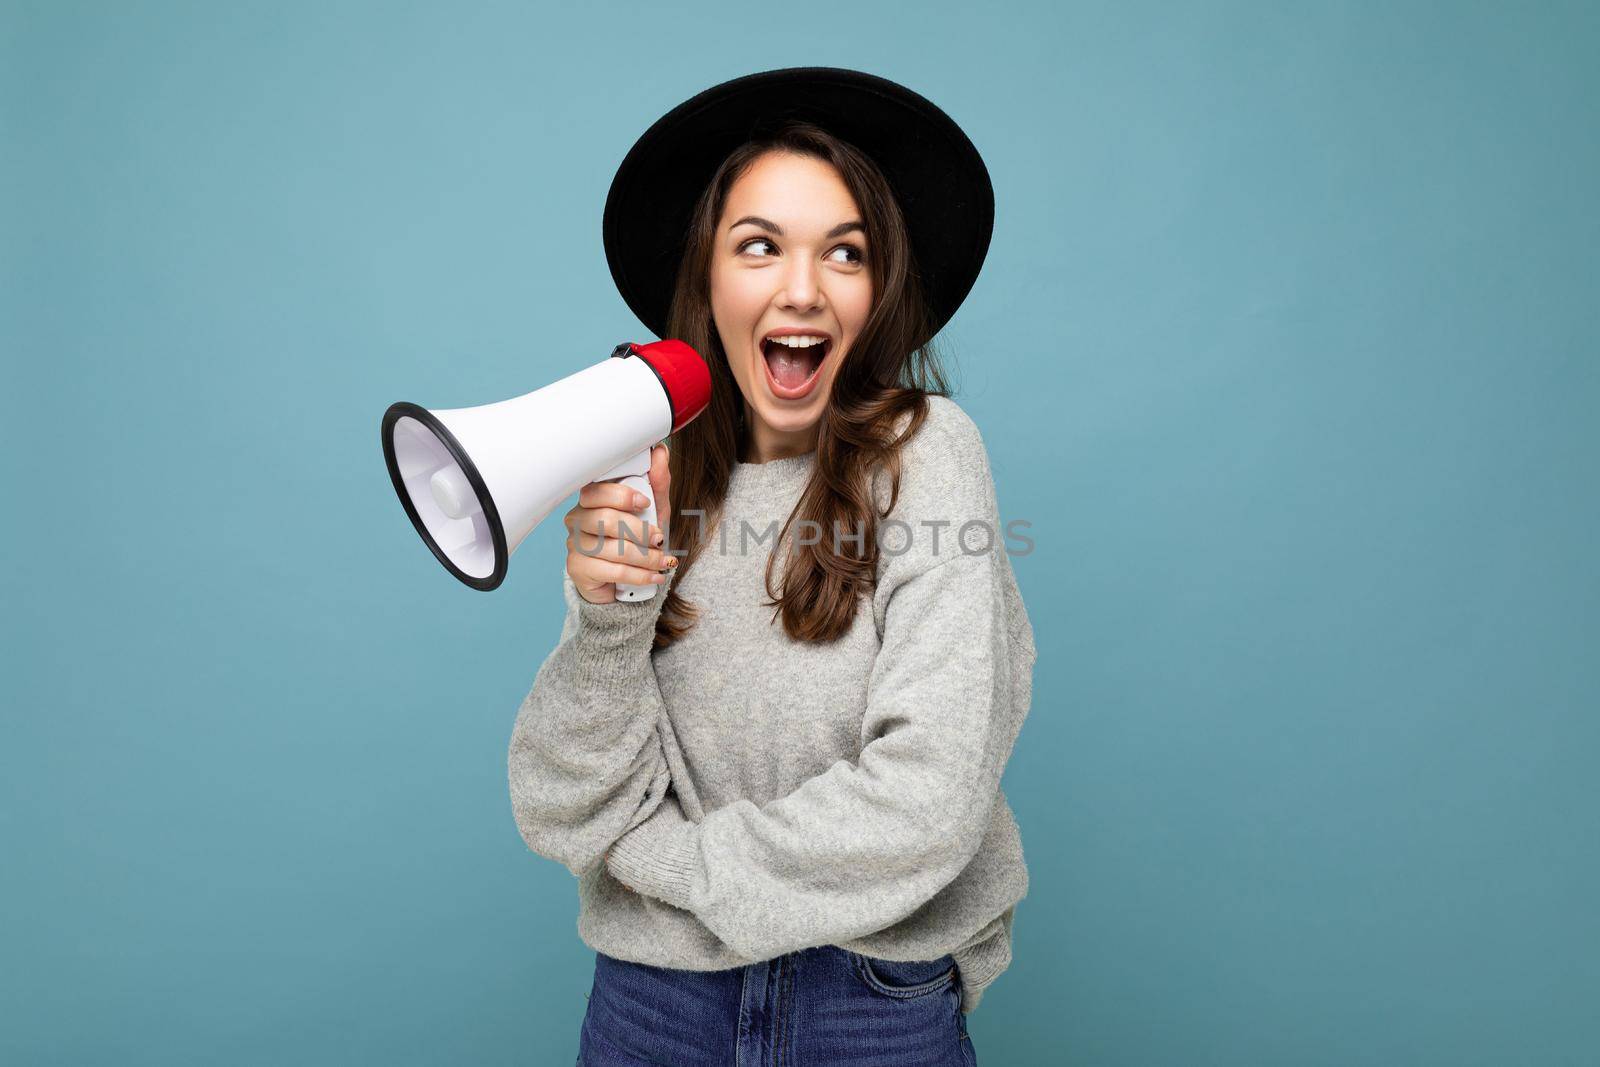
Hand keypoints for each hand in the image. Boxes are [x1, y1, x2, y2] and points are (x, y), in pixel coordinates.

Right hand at [563, 443, 676, 604]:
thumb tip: (660, 452)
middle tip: (659, 538)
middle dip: (640, 531)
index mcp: (591, 500)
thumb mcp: (651, 510)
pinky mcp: (578, 569)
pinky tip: (655, 575)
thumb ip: (656, 483)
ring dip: (646, 557)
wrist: (620, 579)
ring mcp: (575, 545)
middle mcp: (578, 519)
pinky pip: (613, 571)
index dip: (621, 496)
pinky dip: (641, 575)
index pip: (596, 491)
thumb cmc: (633, 539)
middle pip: (606, 520)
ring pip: (613, 548)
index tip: (644, 502)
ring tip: (663, 561)